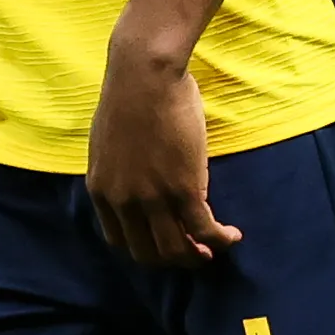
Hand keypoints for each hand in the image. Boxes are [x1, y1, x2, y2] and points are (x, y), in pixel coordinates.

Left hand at [85, 36, 241, 267]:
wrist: (144, 74)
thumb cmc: (131, 95)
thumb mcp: (111, 142)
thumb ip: (122, 169)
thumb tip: (142, 178)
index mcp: (101, 190)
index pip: (119, 240)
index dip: (144, 248)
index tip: (162, 242)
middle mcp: (123, 202)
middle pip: (147, 253)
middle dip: (172, 259)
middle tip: (193, 254)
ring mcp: (152, 199)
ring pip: (176, 250)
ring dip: (198, 257)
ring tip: (215, 250)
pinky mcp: (183, 190)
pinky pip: (204, 231)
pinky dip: (220, 240)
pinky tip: (232, 235)